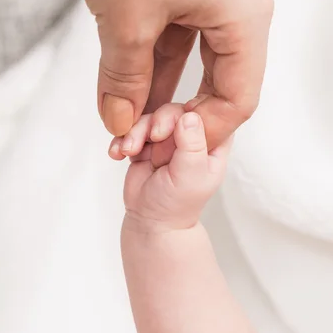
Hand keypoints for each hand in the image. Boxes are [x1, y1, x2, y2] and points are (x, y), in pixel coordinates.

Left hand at [55, 0, 272, 158]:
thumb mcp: (126, 25)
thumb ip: (125, 83)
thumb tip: (120, 125)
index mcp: (246, 15)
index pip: (239, 96)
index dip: (202, 132)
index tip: (164, 150)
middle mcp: (239, 4)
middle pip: (222, 80)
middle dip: (180, 114)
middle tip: (147, 140)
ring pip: (196, 60)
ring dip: (162, 91)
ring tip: (130, 122)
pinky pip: (179, 36)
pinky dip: (154, 63)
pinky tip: (130, 89)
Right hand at [111, 103, 231, 230]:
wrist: (151, 221)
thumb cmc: (178, 203)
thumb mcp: (191, 175)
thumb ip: (192, 145)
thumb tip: (189, 114)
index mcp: (214, 143)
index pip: (208, 112)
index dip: (189, 113)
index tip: (173, 128)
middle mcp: (192, 137)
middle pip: (175, 110)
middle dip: (158, 121)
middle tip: (152, 138)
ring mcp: (167, 139)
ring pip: (151, 117)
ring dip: (135, 131)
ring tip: (128, 150)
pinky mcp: (145, 143)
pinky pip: (132, 129)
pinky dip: (123, 138)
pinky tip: (118, 153)